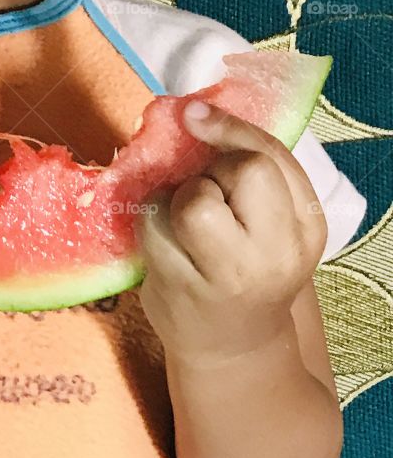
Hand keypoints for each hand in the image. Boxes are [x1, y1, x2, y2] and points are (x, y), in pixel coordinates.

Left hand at [135, 99, 327, 365]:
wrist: (233, 347)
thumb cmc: (247, 267)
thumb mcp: (271, 222)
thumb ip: (248, 168)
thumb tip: (192, 110)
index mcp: (305, 228)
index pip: (271, 157)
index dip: (231, 128)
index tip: (197, 115)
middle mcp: (276, 253)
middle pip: (240, 170)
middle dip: (212, 171)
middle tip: (208, 195)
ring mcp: (228, 275)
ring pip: (192, 198)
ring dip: (177, 197)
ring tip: (186, 225)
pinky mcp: (180, 288)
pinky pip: (154, 224)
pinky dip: (152, 222)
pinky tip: (166, 244)